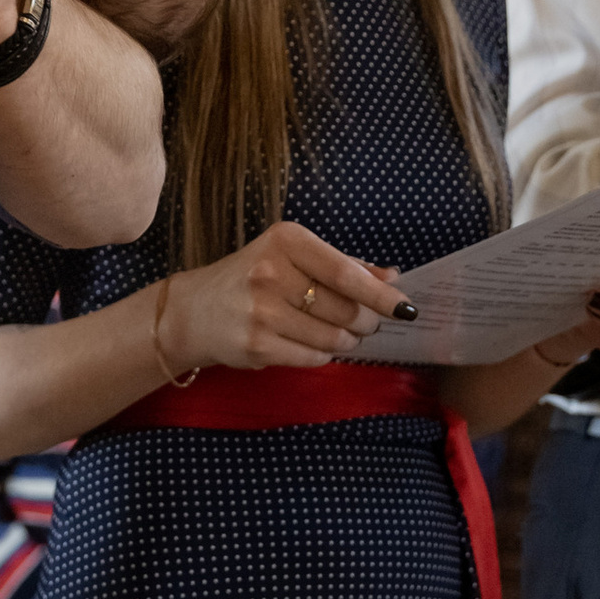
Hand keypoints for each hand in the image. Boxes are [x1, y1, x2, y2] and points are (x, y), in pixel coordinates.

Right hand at [160, 220, 411, 372]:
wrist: (193, 311)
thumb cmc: (252, 279)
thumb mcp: (294, 259)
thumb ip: (344, 266)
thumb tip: (392, 278)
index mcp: (286, 241)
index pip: (346, 272)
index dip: (381, 295)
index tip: (406, 308)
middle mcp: (271, 273)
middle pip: (346, 309)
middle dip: (366, 321)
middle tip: (365, 323)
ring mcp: (261, 311)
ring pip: (333, 337)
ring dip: (346, 341)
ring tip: (338, 334)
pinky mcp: (255, 345)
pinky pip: (313, 357)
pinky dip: (323, 355)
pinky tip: (313, 344)